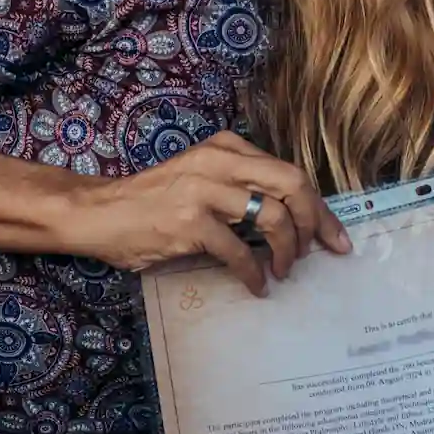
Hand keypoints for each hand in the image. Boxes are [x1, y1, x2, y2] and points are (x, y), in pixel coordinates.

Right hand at [68, 130, 349, 295]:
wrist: (99, 213)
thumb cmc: (153, 201)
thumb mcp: (202, 177)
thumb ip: (242, 187)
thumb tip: (293, 221)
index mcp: (228, 148)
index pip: (290, 172)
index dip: (318, 206)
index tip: (334, 235)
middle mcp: (220, 162)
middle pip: (293, 185)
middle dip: (317, 222)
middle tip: (323, 252)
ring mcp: (205, 190)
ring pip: (273, 216)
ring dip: (288, 250)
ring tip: (284, 270)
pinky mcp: (190, 222)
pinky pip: (240, 251)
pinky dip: (255, 273)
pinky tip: (258, 285)